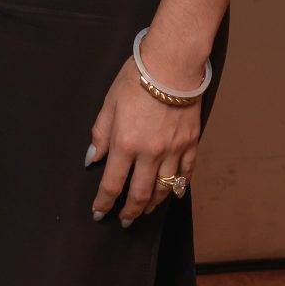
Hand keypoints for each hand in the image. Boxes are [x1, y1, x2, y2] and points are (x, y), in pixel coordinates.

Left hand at [87, 57, 201, 227]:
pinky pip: (185, 174)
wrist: (173, 63)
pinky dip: (178, 188)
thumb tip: (93, 159)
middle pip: (139, 194)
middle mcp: (150, 153)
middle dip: (129, 212)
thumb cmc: (137, 78)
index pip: (112, 184)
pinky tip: (172, 195)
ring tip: (144, 212)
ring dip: (152, 205)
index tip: (98, 213)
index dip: (104, 203)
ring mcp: (174, 151)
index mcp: (125, 144)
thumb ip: (101, 134)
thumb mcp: (109, 103)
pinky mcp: (191, 144)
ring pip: (163, 189)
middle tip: (123, 222)